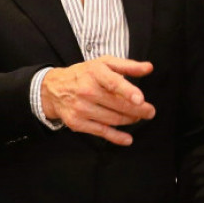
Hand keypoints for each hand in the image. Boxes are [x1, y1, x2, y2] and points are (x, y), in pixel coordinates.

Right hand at [40, 58, 155, 145]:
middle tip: (149, 111)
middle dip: (138, 110)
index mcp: (95, 73)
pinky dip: (117, 137)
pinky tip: (128, 139)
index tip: (140, 99)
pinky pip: (101, 132)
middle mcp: (86, 91)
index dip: (128, 91)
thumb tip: (148, 68)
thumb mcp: (104, 63)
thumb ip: (128, 66)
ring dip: (129, 120)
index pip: (113, 82)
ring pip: (113, 119)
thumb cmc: (84, 74)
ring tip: (137, 117)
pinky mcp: (77, 123)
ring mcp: (81, 108)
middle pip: (117, 105)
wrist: (54, 89)